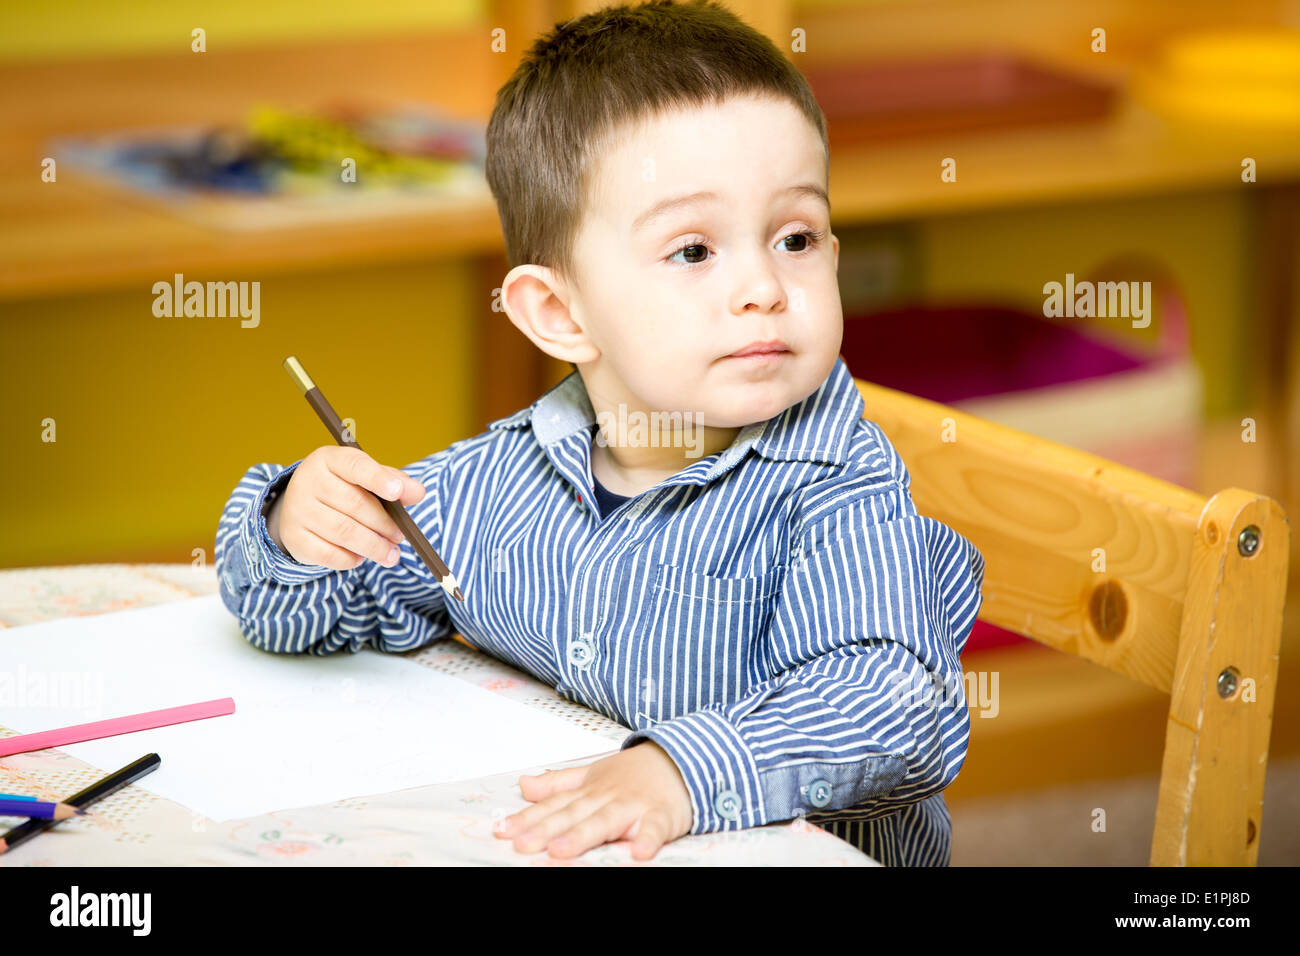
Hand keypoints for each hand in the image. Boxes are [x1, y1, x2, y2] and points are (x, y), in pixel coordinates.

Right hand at [268, 446, 425, 568]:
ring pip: (343, 532)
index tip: (397, 492)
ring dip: (373, 546)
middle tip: (400, 537)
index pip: (356, 466)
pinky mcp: (294, 536)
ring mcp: (298, 509)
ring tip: (390, 554)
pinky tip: (361, 558)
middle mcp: (309, 481)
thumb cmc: (343, 488)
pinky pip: (328, 553)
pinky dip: (350, 559)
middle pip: (354, 505)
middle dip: (383, 524)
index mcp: (329, 459)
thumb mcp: (366, 478)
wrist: (300, 507)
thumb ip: (394, 481)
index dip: (378, 479)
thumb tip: (418, 492)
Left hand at [493, 741, 692, 860]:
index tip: (502, 831)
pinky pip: (654, 829)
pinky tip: (638, 853)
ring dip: (584, 835)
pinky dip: (647, 839)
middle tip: (523, 846)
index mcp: (589, 790)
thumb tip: (523, 785)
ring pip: (606, 821)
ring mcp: (634, 806)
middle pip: (573, 815)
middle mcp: (607, 797)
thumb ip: (558, 783)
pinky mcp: (662, 816)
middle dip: (547, 830)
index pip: (553, 805)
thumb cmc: (634, 773)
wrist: (680, 758)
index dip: (528, 818)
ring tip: (561, 851)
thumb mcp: (593, 774)